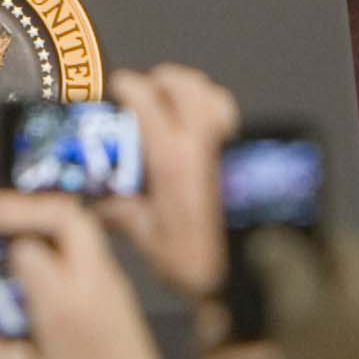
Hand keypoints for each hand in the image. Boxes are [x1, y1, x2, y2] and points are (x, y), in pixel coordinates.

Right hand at [91, 64, 240, 301]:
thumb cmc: (208, 265)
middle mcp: (206, 144)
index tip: (122, 87)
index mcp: (174, 160)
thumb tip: (104, 205)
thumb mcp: (153, 242)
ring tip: (181, 104)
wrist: (254, 277)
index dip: (129, 86)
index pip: (146, 100)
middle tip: (151, 89)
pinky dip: (218, 115)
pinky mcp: (254, 156)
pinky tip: (208, 136)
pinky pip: (234, 119)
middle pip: (184, 85)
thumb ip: (126, 215)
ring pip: (215, 95)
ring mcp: (234, 146)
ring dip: (194, 92)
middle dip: (163, 80)